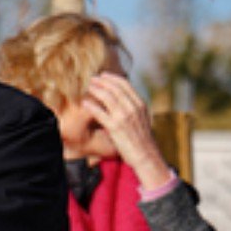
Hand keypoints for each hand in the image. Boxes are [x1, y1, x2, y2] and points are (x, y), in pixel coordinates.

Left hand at [83, 73, 169, 187]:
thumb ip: (134, 108)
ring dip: (96, 90)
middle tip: (92, 79)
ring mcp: (124, 117)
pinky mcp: (115, 127)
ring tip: (88, 87)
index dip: (112, 78)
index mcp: (140, 105)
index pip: (126, 85)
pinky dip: (91, 106)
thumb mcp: (142, 119)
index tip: (103, 75)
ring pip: (107, 97)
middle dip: (102, 81)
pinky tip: (84, 102)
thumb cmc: (142, 139)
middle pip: (115, 88)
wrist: (146, 155)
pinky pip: (100, 113)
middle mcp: (133, 108)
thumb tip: (123, 99)